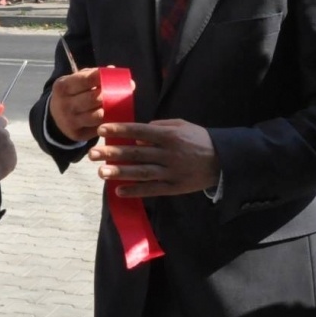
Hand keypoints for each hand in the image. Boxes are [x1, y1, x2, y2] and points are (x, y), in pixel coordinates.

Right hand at [48, 68, 109, 142]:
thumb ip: (93, 75)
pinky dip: (107, 121)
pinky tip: (110, 115)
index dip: (101, 77)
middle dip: (108, 94)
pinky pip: (99, 127)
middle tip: (117, 91)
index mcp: (62, 87)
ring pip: (98, 115)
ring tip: (115, 104)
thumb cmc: (72, 94)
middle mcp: (64, 104)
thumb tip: (113, 71)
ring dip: (109, 109)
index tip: (112, 74)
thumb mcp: (76, 81)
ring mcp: (70, 121)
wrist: (56, 116)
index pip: (85, 80)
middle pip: (93, 98)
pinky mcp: (77, 134)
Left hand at [89, 119, 219, 197]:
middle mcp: (168, 153)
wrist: (223, 160)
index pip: (139, 131)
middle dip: (112, 153)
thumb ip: (159, 126)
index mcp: (169, 135)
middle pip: (135, 153)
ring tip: (101, 172)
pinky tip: (119, 191)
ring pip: (140, 172)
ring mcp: (171, 171)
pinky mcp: (174, 187)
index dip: (120, 130)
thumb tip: (138, 135)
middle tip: (92, 154)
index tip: (102, 130)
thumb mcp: (181, 125)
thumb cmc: (199, 139)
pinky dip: (135, 190)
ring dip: (119, 172)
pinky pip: (151, 189)